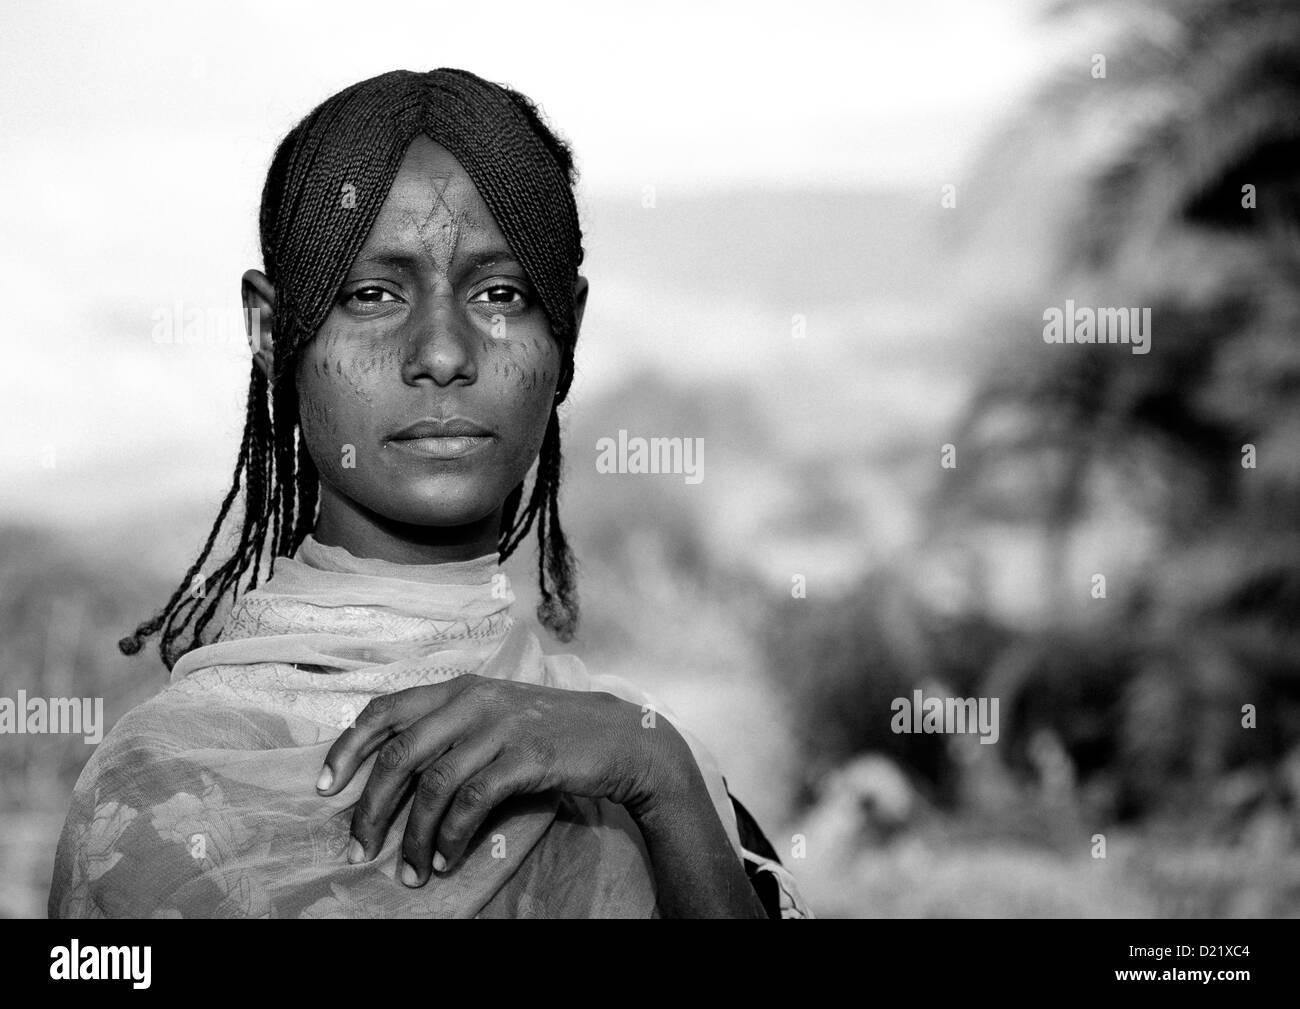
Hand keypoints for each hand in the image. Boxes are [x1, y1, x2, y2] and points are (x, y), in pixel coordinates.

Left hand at [315, 674, 687, 886]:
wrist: (616, 738)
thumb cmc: (547, 733)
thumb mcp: (493, 718)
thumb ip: (448, 731)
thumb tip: (388, 775)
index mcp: (458, 688)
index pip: (384, 710)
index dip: (347, 748)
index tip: (325, 788)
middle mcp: (473, 701)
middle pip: (399, 754)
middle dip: (370, 808)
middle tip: (359, 850)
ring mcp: (500, 726)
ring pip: (434, 784)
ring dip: (415, 836)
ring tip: (411, 872)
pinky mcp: (527, 756)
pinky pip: (474, 800)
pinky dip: (454, 836)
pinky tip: (449, 859)